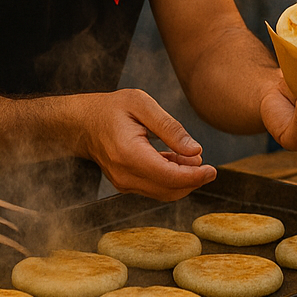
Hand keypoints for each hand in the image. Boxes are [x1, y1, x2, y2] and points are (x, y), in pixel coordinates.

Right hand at [73, 89, 216, 199]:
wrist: (83, 122)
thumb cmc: (112, 108)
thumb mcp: (142, 104)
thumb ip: (170, 128)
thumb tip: (196, 151)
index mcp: (128, 153)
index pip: (169, 176)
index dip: (195, 177)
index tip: (212, 170)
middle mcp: (124, 175)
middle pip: (169, 189)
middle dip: (193, 179)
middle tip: (206, 163)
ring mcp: (123, 183)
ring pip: (164, 192)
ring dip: (182, 179)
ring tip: (188, 156)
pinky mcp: (125, 184)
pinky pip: (154, 188)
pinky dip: (171, 178)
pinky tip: (175, 159)